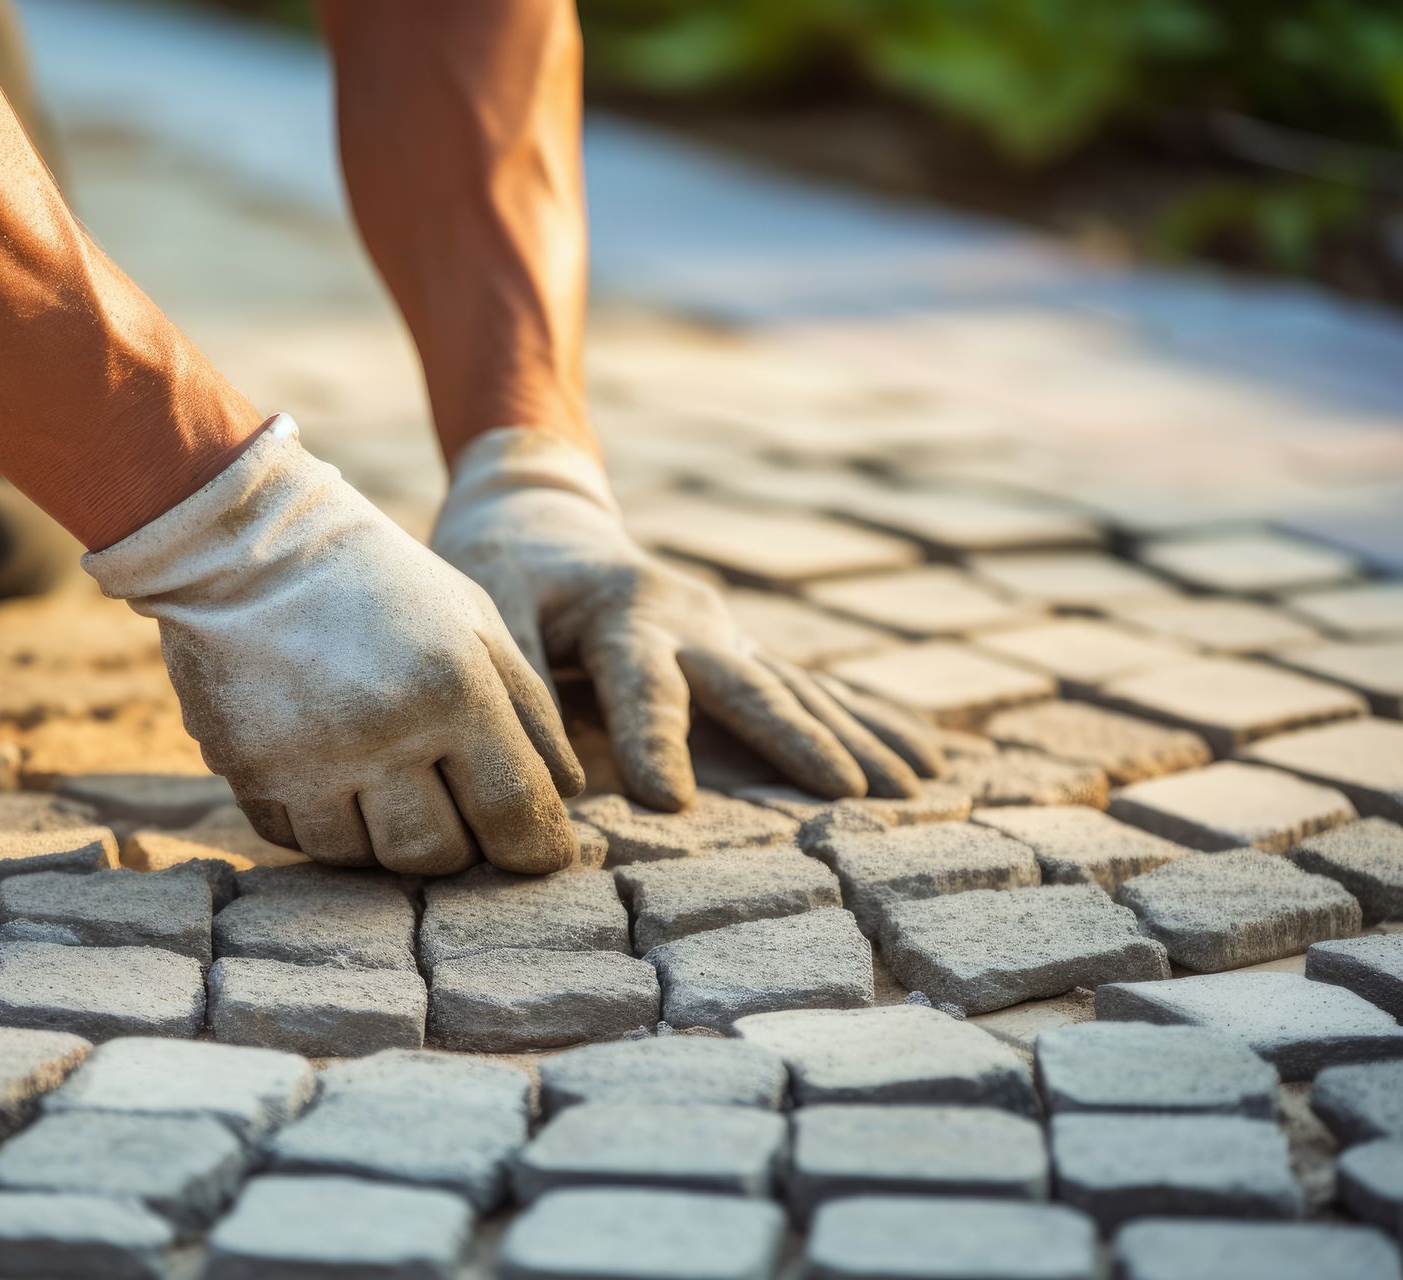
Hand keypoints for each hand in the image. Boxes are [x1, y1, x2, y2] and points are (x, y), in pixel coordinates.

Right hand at [83, 416, 583, 875]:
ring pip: (365, 860)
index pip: (517, 812)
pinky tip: (322, 769)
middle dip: (455, 843)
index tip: (537, 854)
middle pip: (439, 854)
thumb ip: (530, 709)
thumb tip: (566, 795)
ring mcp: (310, 759)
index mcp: (456, 688)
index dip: (537, 850)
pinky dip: (320, 822)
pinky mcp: (249, 772)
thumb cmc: (379, 580)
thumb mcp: (475, 621)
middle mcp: (385, 732)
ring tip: (379, 778)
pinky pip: (299, 841)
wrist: (248, 545)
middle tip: (446, 804)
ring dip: (380, 835)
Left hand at [431, 428, 939, 810]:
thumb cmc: (509, 571)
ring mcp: (726, 636)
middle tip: (851, 790)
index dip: (655, 741)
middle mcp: (691, 622)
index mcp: (625, 613)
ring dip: (860, 738)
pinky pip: (810, 692)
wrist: (546, 519)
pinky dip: (868, 725)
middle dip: (800, 739)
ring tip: (920, 785)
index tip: (671, 802)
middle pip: (750, 685)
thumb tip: (555, 782)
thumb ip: (521, 684)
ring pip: (799, 691)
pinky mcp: (740, 652)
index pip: (642, 685)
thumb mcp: (490, 604)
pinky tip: (925, 760)